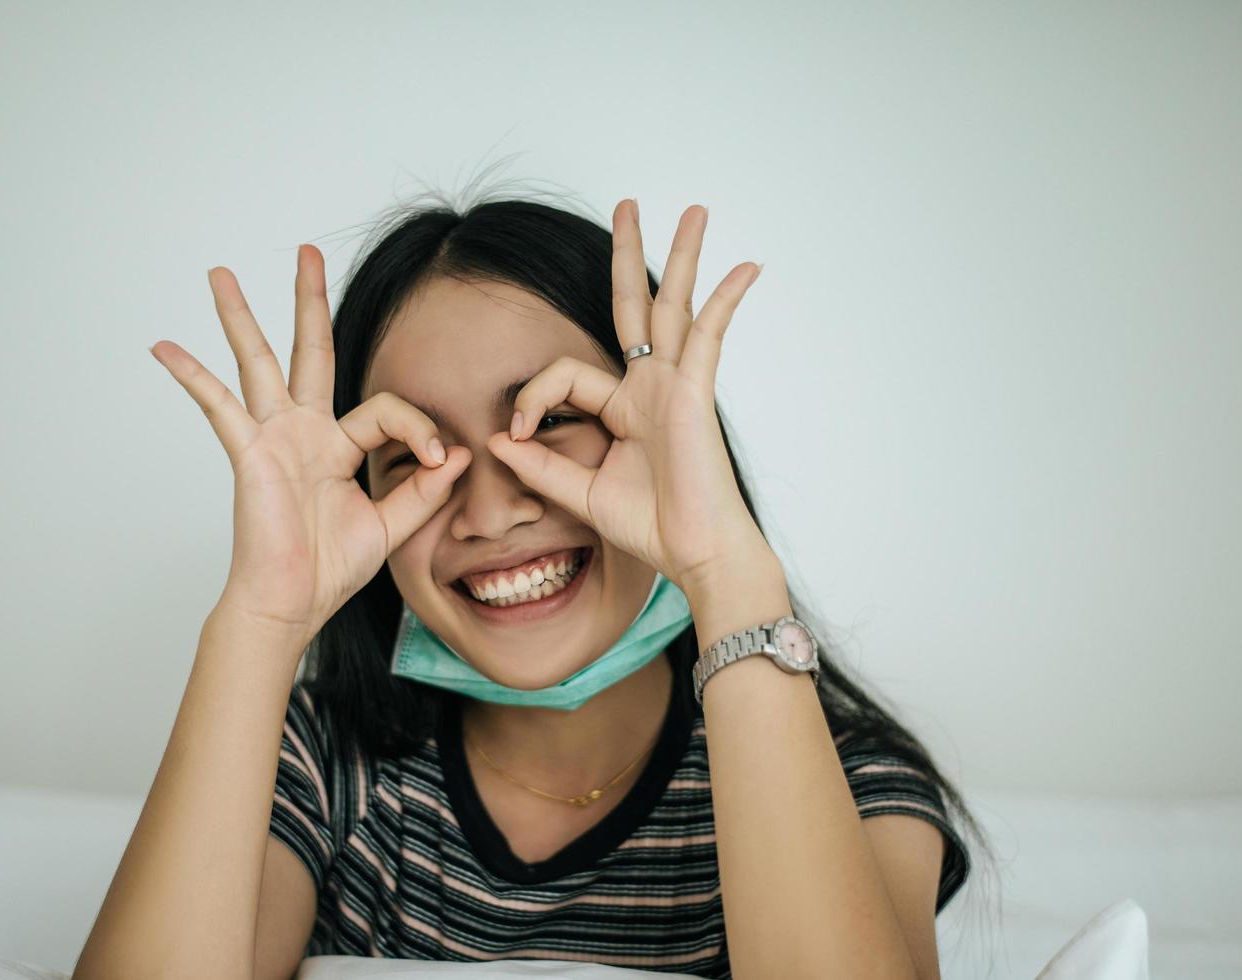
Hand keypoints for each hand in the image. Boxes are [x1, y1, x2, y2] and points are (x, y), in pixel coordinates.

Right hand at [150, 246, 470, 640]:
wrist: (292, 604)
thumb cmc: (331, 569)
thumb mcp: (391, 525)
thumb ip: (424, 489)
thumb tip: (460, 452)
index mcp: (337, 447)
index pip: (384, 410)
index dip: (418, 428)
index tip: (438, 460)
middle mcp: (303, 432)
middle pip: (309, 350)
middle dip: (310, 300)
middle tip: (307, 250)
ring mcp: (272, 438)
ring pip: (258, 362)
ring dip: (240, 315)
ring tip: (220, 272)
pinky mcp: (249, 453)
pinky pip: (219, 407)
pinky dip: (192, 377)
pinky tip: (165, 347)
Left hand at [486, 200, 773, 597]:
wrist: (695, 554)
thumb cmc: (652, 528)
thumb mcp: (580, 493)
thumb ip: (541, 466)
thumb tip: (495, 441)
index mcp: (623, 409)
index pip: (566, 373)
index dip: (531, 397)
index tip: (511, 435)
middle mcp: (650, 388)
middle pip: (636, 307)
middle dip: (628, 254)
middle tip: (627, 205)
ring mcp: (675, 386)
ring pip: (675, 306)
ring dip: (682, 256)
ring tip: (695, 210)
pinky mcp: (695, 394)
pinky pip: (708, 336)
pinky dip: (725, 300)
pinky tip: (746, 267)